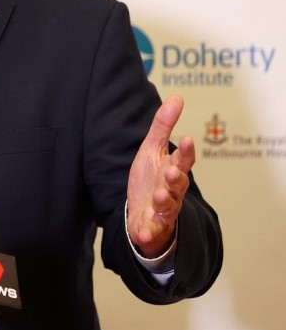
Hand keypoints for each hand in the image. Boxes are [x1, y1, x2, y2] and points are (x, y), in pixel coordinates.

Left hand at [126, 95, 193, 257]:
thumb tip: (177, 97)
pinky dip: (149, 232)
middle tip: (171, 172)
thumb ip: (163, 126)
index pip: (183, 160)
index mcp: (172, 170)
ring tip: (159, 196)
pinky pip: (152, 230)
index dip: (185, 151)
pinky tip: (143, 232)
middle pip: (178, 184)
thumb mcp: (152, 150)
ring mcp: (163, 209)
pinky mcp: (153, 226)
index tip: (186, 139)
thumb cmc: (150, 178)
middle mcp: (171, 190)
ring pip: (168, 206)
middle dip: (176, 178)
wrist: (143, 212)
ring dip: (164, 201)